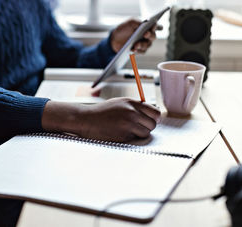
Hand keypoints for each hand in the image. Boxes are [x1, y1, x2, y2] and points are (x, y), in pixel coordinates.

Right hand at [42, 98, 160, 142]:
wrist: (87, 120)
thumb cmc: (103, 112)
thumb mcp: (119, 103)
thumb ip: (135, 107)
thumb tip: (154, 113)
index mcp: (131, 102)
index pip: (155, 111)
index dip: (154, 118)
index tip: (150, 120)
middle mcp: (132, 112)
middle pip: (153, 123)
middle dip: (147, 127)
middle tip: (138, 127)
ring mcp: (128, 124)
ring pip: (146, 133)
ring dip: (140, 133)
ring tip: (128, 130)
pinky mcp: (124, 135)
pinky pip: (135, 139)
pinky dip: (131, 138)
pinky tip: (121, 133)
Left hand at [110, 19, 161, 53]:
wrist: (115, 39)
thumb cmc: (124, 29)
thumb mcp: (129, 23)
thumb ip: (137, 22)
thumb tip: (145, 22)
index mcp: (147, 27)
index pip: (156, 26)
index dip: (157, 26)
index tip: (153, 26)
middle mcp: (148, 35)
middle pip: (153, 36)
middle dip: (150, 35)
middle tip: (145, 34)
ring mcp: (144, 43)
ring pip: (148, 45)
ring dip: (142, 44)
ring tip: (136, 44)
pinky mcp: (140, 50)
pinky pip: (142, 51)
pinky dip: (138, 50)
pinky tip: (133, 49)